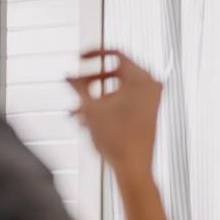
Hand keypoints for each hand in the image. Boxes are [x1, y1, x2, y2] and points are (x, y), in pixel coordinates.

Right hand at [67, 50, 161, 174]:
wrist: (134, 167)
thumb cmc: (115, 138)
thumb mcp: (91, 108)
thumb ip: (77, 87)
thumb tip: (67, 76)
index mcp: (141, 78)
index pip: (115, 53)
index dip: (93, 54)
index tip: (77, 59)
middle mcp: (151, 85)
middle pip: (115, 72)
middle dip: (91, 81)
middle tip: (74, 89)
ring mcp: (152, 99)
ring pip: (117, 89)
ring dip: (96, 97)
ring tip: (75, 112)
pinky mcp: (150, 112)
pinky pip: (126, 100)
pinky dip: (108, 105)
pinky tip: (87, 120)